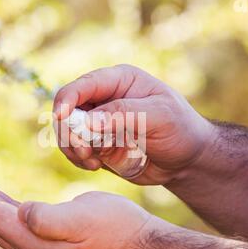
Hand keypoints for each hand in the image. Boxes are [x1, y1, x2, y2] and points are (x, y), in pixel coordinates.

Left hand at [0, 170, 159, 248]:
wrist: (140, 246)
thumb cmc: (116, 227)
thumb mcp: (84, 217)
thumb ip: (48, 218)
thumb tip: (21, 211)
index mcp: (37, 243)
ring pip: (5, 228)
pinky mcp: (54, 247)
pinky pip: (19, 229)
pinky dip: (8, 213)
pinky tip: (11, 203)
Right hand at [53, 64, 215, 184]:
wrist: (186, 160)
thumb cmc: (180, 129)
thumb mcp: (160, 116)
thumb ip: (125, 114)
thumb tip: (90, 121)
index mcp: (118, 81)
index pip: (84, 85)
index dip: (67, 98)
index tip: (61, 116)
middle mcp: (104, 100)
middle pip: (68, 109)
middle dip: (69, 131)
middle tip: (85, 151)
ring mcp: (99, 124)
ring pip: (68, 132)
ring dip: (73, 148)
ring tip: (92, 162)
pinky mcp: (98, 145)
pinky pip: (76, 150)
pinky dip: (79, 159)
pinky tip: (95, 166)